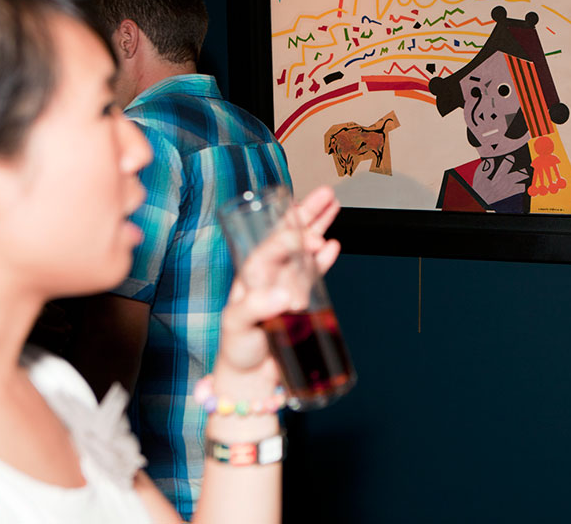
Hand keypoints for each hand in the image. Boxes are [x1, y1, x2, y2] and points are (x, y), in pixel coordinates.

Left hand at [217, 185, 340, 374]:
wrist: (250, 378)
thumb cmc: (236, 349)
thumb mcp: (237, 325)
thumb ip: (256, 308)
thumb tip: (285, 295)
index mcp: (252, 275)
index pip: (273, 244)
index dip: (293, 234)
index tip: (313, 237)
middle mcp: (269, 275)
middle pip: (290, 236)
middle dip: (308, 213)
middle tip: (327, 193)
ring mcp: (286, 285)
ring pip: (304, 249)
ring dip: (318, 227)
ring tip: (333, 204)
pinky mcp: (299, 301)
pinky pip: (313, 273)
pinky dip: (323, 260)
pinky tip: (333, 244)